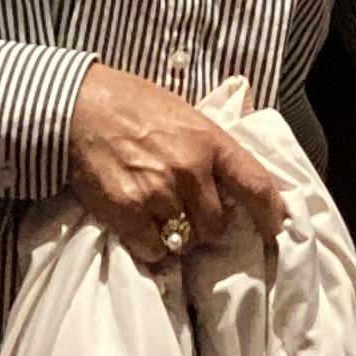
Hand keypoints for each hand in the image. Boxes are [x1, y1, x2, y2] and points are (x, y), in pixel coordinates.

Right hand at [67, 64, 285, 265]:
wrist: (81, 106)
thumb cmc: (136, 104)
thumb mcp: (188, 114)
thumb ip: (212, 146)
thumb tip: (237, 178)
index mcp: (212, 141)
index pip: (257, 185)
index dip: (271, 213)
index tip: (274, 228)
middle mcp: (190, 170)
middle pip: (218, 225)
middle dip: (209, 224)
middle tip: (193, 213)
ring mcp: (159, 194)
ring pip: (185, 240)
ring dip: (178, 235)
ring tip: (163, 216)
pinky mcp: (127, 213)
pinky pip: (153, 251)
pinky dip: (151, 246)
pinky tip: (142, 226)